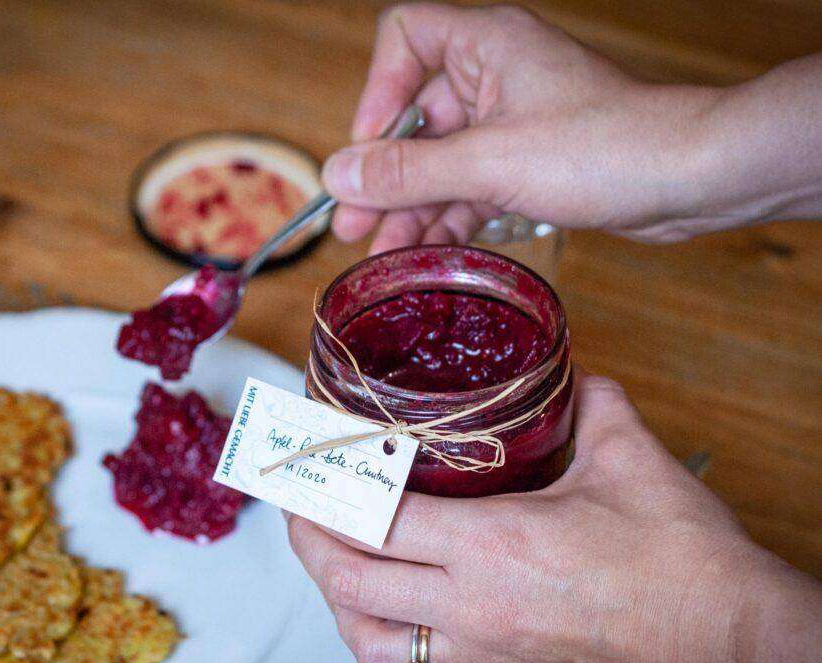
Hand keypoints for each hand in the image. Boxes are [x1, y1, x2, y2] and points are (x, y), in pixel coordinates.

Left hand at [287, 372, 821, 662]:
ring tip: (331, 566)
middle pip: (351, 582)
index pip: (376, 517)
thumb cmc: (688, 566)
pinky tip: (391, 617)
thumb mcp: (633, 463)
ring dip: (337, 603)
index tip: (304, 465)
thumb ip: (592, 408)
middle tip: (297, 508)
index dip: (327, 488)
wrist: (736, 649)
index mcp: (495, 544)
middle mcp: (476, 606)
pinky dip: (387, 641)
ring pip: (372, 641)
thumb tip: (575, 379)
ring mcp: (485, 653)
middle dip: (308, 542)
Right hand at [327, 4, 821, 250]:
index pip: (404, 38)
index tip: (370, 151)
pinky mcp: (532, 158)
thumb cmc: (606, 147)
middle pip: (416, 116)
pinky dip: (450, 215)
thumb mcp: (489, 162)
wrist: (691, 178)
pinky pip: (473, 183)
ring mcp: (515, 118)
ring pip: (443, 158)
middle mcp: (496, 73)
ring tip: (385, 254)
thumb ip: (408, 172)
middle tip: (353, 225)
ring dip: (413, 206)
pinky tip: (428, 252)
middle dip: (386, 175)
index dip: (377, 93)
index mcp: (486, 44)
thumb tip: (339, 177)